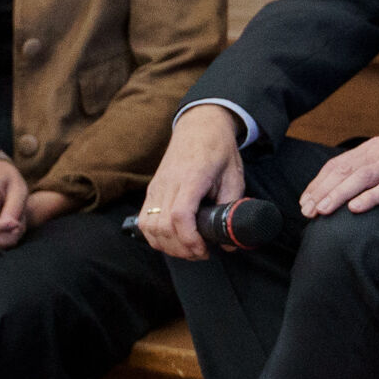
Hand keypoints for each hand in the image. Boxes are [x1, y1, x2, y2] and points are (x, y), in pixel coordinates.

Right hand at [140, 105, 248, 260]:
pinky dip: (155, 236)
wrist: (200, 126)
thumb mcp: (234, 177)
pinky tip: (172, 240)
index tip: (204, 249)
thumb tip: (230, 243)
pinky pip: (144, 219)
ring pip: (149, 226)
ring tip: (188, 249)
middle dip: (181, 249)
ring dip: (167, 245)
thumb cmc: (218, 150)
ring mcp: (157, 186)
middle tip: (201, 253)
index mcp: (192, 177)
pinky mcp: (152, 189)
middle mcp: (169, 183)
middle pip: (162, 226)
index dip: (189, 239)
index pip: (179, 215)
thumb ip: (232, 208)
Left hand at [299, 130, 378, 216]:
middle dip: (322, 191)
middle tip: (306, 210)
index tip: (304, 201)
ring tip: (323, 210)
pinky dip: (370, 197)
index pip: (337, 165)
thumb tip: (341, 187)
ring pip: (361, 178)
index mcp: (372, 148)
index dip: (318, 183)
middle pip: (344, 171)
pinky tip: (356, 208)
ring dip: (339, 195)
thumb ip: (367, 168)